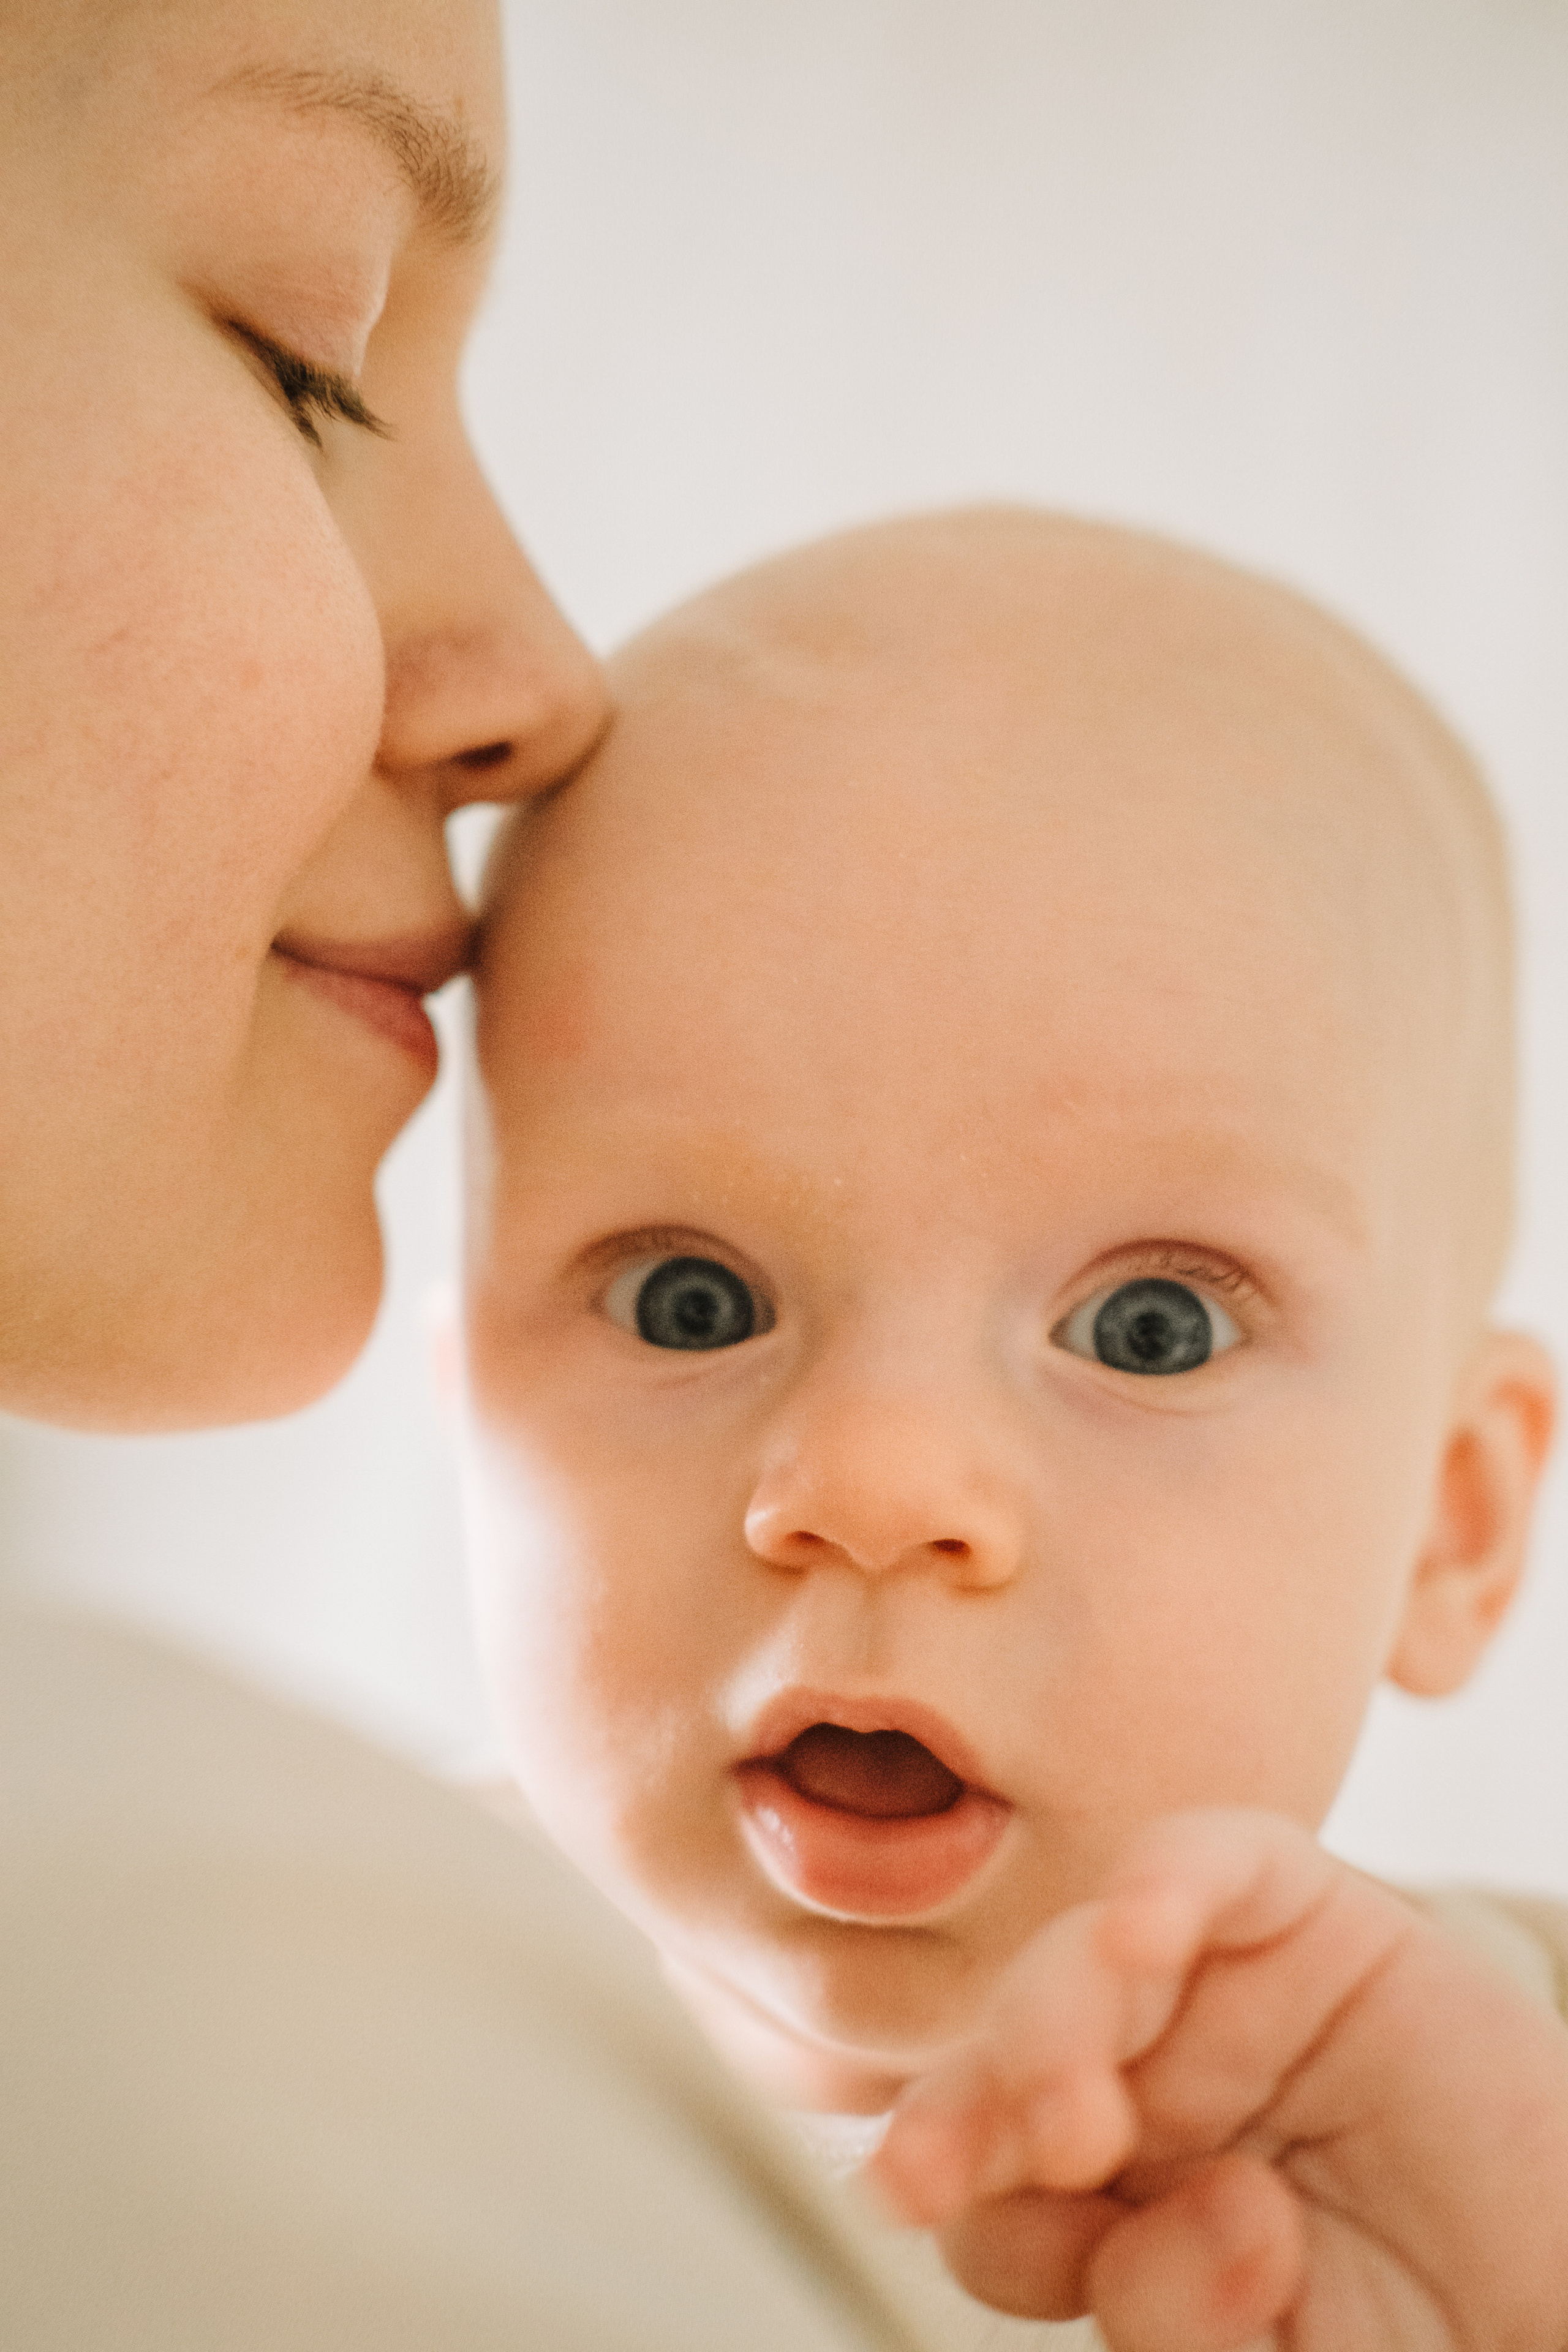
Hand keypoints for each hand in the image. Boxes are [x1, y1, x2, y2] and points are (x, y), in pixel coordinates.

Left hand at [869, 1810, 1567, 2350]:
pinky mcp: (1312, 1920)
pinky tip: (1142, 1928)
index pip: (977, 2163)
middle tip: (1042, 2150)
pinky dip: (1169, 1877)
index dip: (935, 2160)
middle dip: (980, 2090)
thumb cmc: (1405, 2342)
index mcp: (1098, 2197)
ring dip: (1058, 2019)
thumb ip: (1182, 2309)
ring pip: (1086, 1954)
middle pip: (1007, 2048)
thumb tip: (1216, 2208)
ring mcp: (1220, 1994)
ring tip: (1088, 2123)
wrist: (1556, 2307)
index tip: (909, 2187)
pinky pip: (1214, 1859)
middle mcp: (1138, 2080)